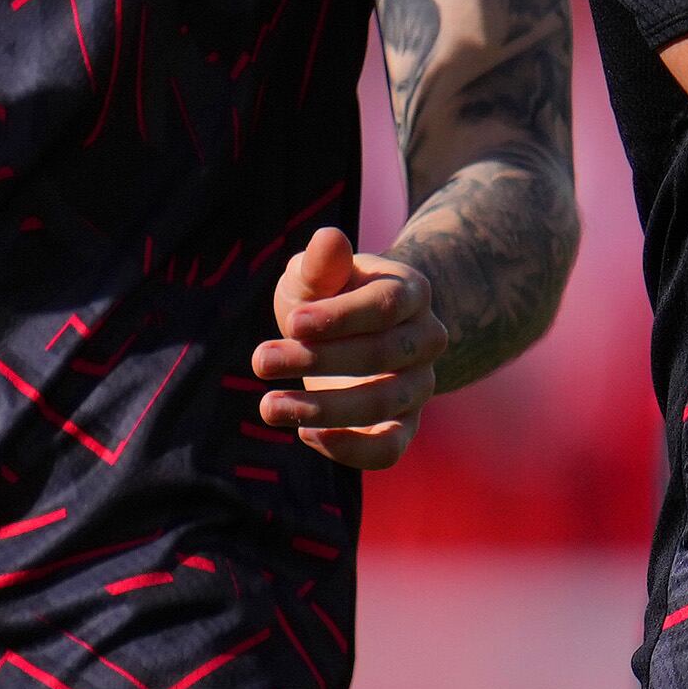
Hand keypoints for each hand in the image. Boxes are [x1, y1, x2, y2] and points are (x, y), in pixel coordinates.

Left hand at [252, 226, 448, 468]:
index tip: (292, 323)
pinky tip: (304, 433)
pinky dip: (349, 449)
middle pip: (382, 354)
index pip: (386, 306)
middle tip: (260, 360)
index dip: (339, 318)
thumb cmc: (329, 295)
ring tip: (269, 405)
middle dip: (316, 360)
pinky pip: (390, 449)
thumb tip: (328, 238)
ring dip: (322, 408)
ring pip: (383, 404)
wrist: (353, 333)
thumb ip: (322, 263)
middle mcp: (427, 339)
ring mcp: (420, 385)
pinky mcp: (404, 426)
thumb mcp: (318, 274)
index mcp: (412, 292)